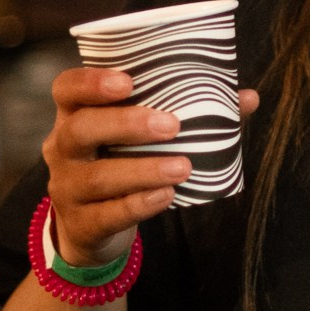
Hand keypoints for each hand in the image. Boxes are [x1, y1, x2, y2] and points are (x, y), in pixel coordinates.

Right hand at [44, 66, 259, 267]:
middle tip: (172, 125)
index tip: (127, 81)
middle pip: (80, 129)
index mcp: (75, 116)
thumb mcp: (143, 138)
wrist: (91, 229)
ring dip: (143, 170)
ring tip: (183, 167)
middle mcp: (61, 149)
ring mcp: (66, 188)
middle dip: (126, 124)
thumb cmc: (122, 163)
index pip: (66, 89)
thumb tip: (248, 98)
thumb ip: (190, 114)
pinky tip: (166, 196)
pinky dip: (138, 205)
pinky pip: (106, 214)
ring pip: (96, 177)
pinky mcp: (80, 224)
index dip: (90, 82)